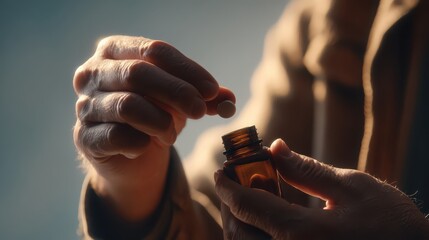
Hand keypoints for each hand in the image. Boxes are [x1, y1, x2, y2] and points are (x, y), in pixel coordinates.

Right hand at [73, 35, 234, 220]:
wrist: (129, 153)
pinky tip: (146, 146)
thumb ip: (204, 97)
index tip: (212, 90)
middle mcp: (93, 72)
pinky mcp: (84, 137)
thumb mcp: (181, 100)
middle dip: (176, 92)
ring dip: (160, 122)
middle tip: (200, 111)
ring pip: (127, 105)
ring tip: (172, 134)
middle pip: (137, 73)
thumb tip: (230, 101)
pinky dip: (139, 143)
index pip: (153, 50)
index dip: (186, 70)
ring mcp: (85, 105)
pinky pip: (116, 136)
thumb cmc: (154, 114)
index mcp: (115, 51)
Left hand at [215, 139, 428, 239]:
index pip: (247, 206)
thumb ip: (308, 170)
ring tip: (252, 203)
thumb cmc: (393, 225)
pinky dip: (256, 239)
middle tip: (235, 185)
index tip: (221, 172)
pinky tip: (269, 224)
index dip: (228, 186)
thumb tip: (276, 147)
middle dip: (230, 207)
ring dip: (240, 225)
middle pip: (239, 233)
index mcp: (302, 233)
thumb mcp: (353, 188)